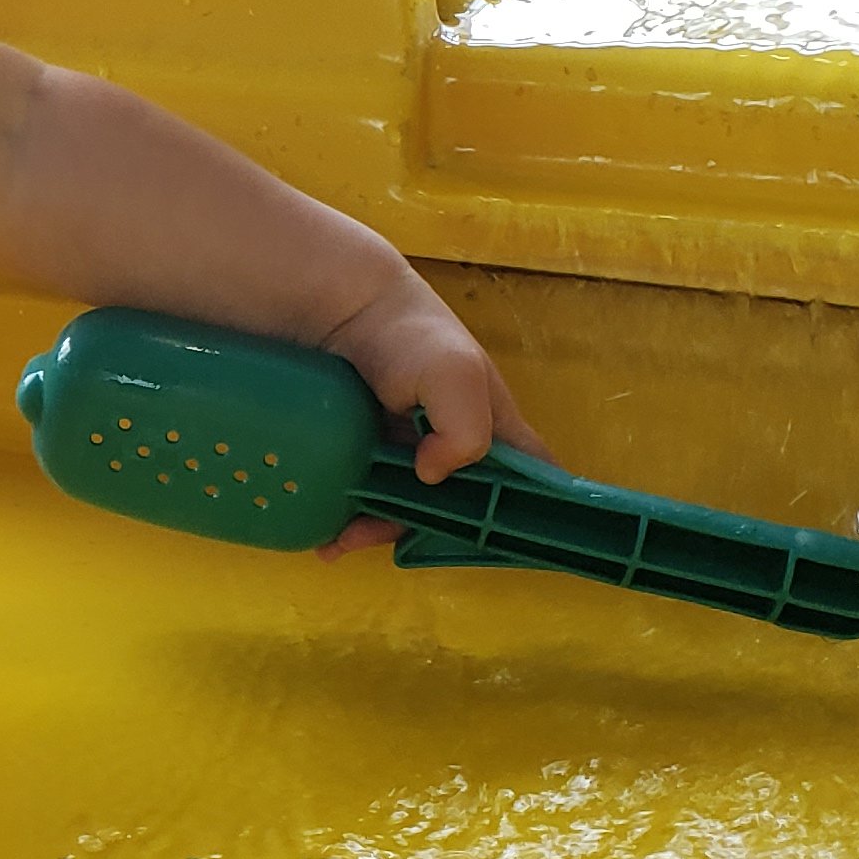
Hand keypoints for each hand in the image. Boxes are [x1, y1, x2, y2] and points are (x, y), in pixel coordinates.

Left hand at [310, 263, 540, 555]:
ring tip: (341, 540)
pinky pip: (364, 501)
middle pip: (457, 513)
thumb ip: (466, 429)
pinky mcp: (367, 457)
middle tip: (380, 535)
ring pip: (404, 513)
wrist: (336, 308)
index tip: (510, 549)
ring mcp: (409, 457)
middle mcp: (455, 450)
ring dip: (376, 532)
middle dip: (426, 535)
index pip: (531, 481)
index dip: (530, 516)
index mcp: (494, 432)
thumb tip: (433, 477)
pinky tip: (326, 535)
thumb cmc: (411, 335)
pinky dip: (348, 523)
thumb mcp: (456, 374)